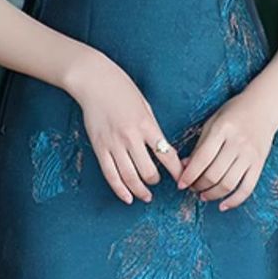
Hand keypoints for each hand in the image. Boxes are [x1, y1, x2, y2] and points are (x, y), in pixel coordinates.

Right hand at [64, 50, 184, 204]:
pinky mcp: (99, 147)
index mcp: (147, 125)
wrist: (94, 80)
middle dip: (155, 182)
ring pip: (129, 177)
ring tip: (145, 196)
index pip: (167, 155)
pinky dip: (120, 190)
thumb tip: (161, 149)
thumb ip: (152, 128)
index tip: (183, 179)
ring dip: (140, 191)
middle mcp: (131, 137)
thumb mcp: (145, 106)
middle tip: (157, 183)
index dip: (177, 171)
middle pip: (148, 171)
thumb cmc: (122, 90)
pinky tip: (127, 197)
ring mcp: (113, 144)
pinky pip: (110, 175)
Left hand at [176, 88, 277, 211]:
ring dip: (212, 194)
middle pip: (214, 174)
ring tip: (203, 195)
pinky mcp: (260, 164)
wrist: (264, 106)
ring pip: (228, 184)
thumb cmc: (234, 112)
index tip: (181, 184)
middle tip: (192, 188)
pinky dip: (234, 201)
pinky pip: (247, 188)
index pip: (202, 159)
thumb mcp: (212, 122)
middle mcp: (237, 143)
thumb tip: (184, 167)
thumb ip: (199, 146)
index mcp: (222, 130)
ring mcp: (250, 155)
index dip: (189, 175)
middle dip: (198, 186)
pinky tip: (223, 205)